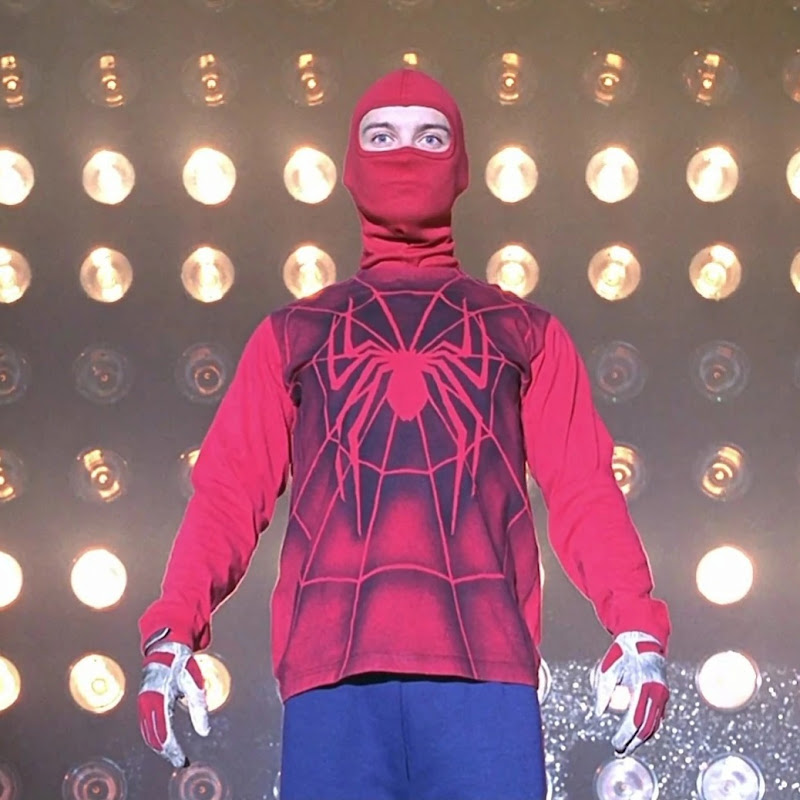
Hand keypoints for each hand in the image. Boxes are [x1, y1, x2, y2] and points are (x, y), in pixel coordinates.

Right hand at [138, 640, 209, 767]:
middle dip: (165, 751)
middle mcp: (146, 701)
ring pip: (147, 731)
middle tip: (180, 761)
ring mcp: (143, 701)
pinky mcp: (144, 700)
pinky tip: (164, 743)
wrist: (165, 646)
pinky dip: (154, 736)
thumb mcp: (194, 683)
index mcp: (158, 696)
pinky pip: (147, 724)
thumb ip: (198, 708)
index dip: (171, 748)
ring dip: (159, 746)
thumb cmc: (181, 664)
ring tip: (174, 755)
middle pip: (153, 735)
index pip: (163, 731)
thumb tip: (205, 732)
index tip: (181, 759)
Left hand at [593, 630, 668, 755]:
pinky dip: (648, 728)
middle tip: (619, 750)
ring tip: (627, 746)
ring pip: (654, 725)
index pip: (635, 720)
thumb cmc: (623, 653)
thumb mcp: (609, 669)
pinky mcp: (663, 694)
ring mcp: (663, 695)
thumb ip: (603, 692)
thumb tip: (597, 713)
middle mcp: (658, 693)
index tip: (615, 743)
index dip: (625, 735)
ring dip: (641, 738)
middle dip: (633, 741)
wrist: (643, 639)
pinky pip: (657, 717)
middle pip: (646, 727)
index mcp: (644, 687)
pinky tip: (637, 734)